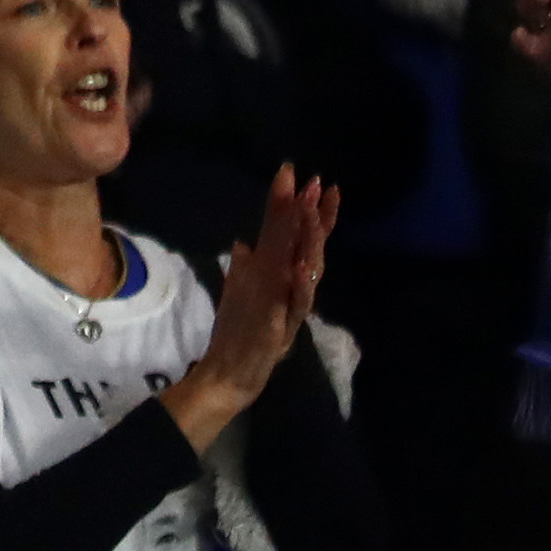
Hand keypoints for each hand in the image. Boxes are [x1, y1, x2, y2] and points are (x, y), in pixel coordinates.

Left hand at [171, 162, 336, 448]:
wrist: (232, 377)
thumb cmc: (242, 337)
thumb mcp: (241, 297)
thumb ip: (246, 270)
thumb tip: (242, 245)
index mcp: (277, 275)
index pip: (290, 234)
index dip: (294, 205)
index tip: (294, 173)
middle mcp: (287, 287)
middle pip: (305, 246)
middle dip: (312, 216)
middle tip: (318, 185)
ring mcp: (287, 307)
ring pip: (306, 270)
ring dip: (309, 243)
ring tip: (311, 214)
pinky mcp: (280, 329)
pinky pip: (294, 306)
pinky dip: (299, 288)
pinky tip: (301, 269)